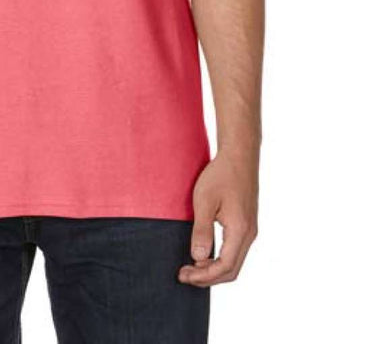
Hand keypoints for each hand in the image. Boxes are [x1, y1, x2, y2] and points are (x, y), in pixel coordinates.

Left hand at [178, 149, 258, 286]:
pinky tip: (203, 254)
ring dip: (213, 269)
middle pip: (231, 270)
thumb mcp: (204, 201)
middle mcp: (249, 234)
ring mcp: (250, 229)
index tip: (183, 275)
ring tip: (190, 267)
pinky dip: (219, 259)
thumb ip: (202, 230)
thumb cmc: (221, 174)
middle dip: (207, 277)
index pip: (225, 267)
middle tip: (184, 275)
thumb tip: (198, 258)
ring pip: (234, 262)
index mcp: (240, 230)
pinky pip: (235, 250)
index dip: (203, 276)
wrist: (239, 155)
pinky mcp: (246, 224)